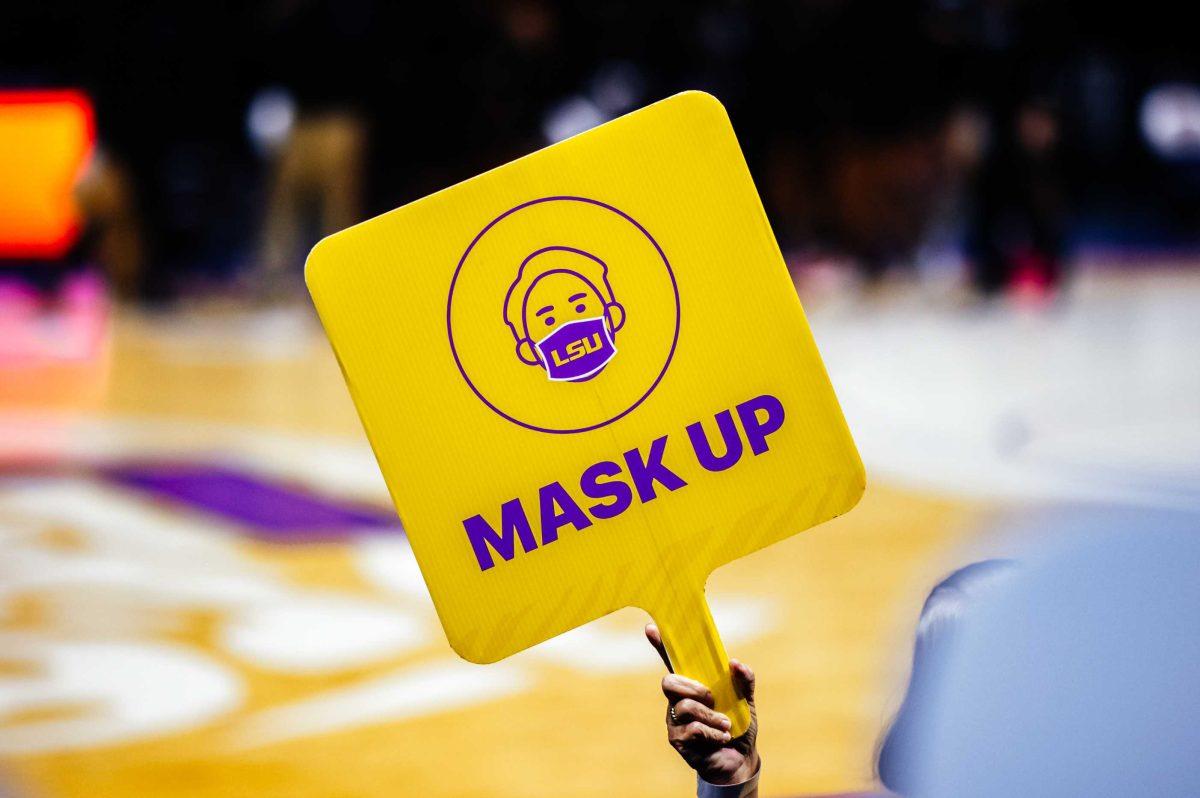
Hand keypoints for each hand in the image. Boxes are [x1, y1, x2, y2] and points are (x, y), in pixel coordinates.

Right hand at [645, 623, 759, 785]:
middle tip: (711, 697)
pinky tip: (722, 738)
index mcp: (692, 685)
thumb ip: (745, 680)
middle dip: (692, 687)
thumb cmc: (739, 726)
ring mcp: (675, 721)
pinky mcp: (678, 741)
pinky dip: (712, 733)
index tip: (651, 628)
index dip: (661, 645)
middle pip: (669, 682)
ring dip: (711, 716)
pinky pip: (691, 730)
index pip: (673, 662)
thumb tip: (735, 663)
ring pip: (684, 708)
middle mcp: (678, 700)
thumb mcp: (747, 701)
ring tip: (726, 725)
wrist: (741, 760)